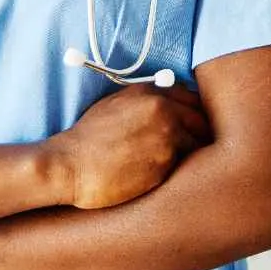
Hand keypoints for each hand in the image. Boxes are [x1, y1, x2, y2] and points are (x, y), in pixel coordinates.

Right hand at [41, 83, 211, 210]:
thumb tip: (170, 108)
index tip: (193, 131)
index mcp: (149, 91)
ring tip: (188, 169)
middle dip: (201, 135)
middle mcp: (162, 106)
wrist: (68, 166)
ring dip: (196, 155)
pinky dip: (185, 170)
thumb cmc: (87, 141)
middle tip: (196, 154)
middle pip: (202, 119)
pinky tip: (175, 178)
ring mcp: (166, 132)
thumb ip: (145, 103)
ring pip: (201, 142)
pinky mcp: (166, 159)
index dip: (194, 116)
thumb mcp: (115, 107)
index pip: (191, 98)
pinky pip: (190, 164)